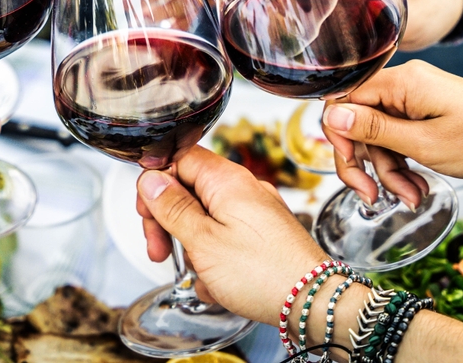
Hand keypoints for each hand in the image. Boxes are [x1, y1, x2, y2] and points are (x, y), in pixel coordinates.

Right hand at [135, 146, 324, 324]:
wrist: (314, 303)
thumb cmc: (265, 273)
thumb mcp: (203, 241)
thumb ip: (172, 207)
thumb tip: (150, 180)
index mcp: (227, 180)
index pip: (179, 159)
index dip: (156, 183)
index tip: (148, 213)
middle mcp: (244, 189)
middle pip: (189, 189)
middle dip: (169, 221)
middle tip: (160, 249)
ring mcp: (257, 211)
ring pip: (206, 217)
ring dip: (192, 246)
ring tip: (199, 274)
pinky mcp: (265, 234)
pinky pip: (227, 237)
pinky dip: (215, 257)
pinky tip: (217, 283)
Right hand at [321, 61, 462, 209]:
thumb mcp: (424, 143)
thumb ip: (374, 130)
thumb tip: (331, 116)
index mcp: (401, 82)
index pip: (344, 100)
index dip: (341, 137)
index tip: (356, 167)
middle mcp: (403, 83)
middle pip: (358, 122)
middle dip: (366, 163)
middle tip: (373, 196)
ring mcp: (413, 97)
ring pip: (378, 135)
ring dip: (388, 171)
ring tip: (413, 196)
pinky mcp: (423, 110)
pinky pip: (396, 136)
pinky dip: (402, 163)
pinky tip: (418, 185)